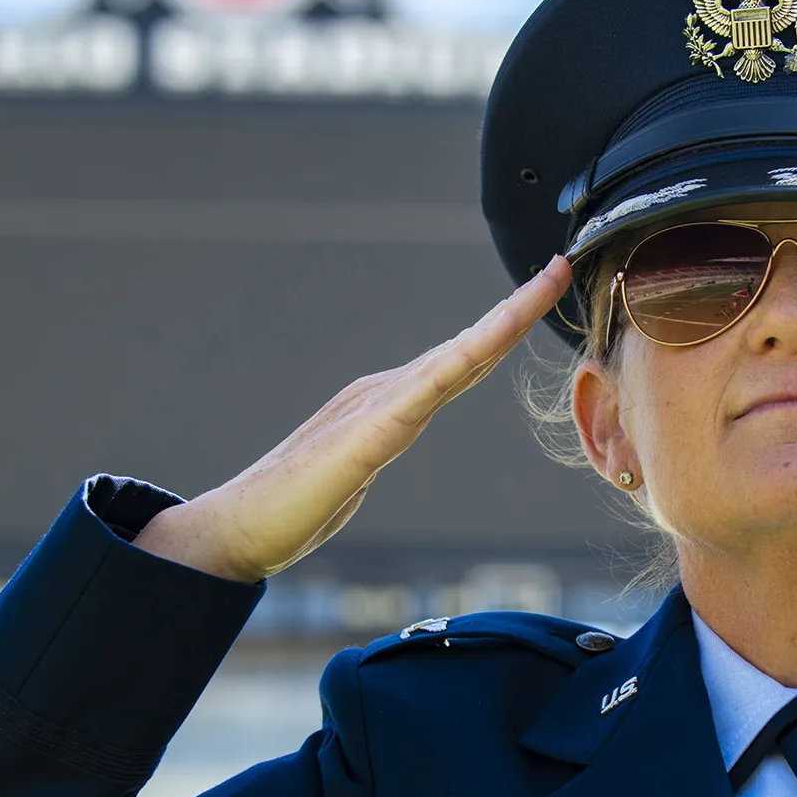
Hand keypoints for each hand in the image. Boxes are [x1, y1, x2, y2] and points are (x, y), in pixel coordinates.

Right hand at [134, 255, 572, 581]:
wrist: (235, 529)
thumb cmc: (290, 509)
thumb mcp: (353, 476)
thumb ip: (375, 450)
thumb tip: (387, 439)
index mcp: (389, 403)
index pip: (462, 360)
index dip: (505, 327)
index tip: (546, 294)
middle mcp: (385, 391)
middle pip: (469, 345)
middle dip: (518, 306)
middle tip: (560, 267)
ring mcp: (375, 407)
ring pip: (456, 356)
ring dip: (504, 321)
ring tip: (544, 286)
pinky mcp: (365, 436)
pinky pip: (424, 393)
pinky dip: (460, 362)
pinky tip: (487, 344)